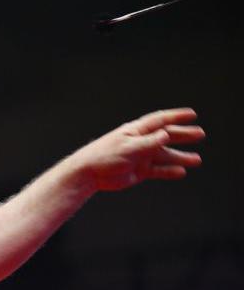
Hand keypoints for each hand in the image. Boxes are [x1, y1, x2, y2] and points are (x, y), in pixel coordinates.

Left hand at [65, 108, 204, 191]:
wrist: (89, 174)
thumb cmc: (104, 156)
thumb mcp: (129, 147)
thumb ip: (149, 143)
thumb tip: (167, 134)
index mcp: (136, 131)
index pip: (160, 121)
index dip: (176, 117)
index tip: (192, 114)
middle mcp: (140, 142)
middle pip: (166, 136)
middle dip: (183, 135)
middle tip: (200, 134)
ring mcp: (140, 157)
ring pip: (164, 156)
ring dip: (180, 157)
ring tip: (196, 160)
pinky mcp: (138, 171)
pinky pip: (158, 170)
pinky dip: (169, 171)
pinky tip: (181, 172)